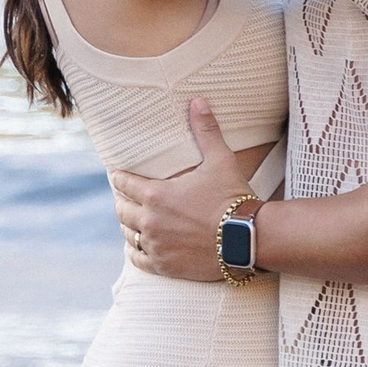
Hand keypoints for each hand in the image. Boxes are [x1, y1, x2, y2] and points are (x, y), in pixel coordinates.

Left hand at [112, 99, 259, 282]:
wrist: (248, 238)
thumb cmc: (233, 197)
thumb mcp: (220, 160)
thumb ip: (206, 131)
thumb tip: (198, 102)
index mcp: (155, 194)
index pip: (123, 183)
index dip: (120, 177)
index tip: (119, 176)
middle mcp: (150, 221)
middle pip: (121, 210)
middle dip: (123, 202)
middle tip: (126, 198)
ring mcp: (156, 245)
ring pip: (128, 234)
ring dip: (129, 226)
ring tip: (133, 221)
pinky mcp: (164, 265)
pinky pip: (138, 259)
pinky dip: (136, 252)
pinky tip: (138, 247)